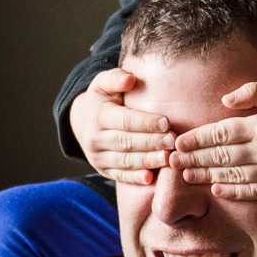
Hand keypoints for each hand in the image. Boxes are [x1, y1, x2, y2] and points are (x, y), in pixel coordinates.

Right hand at [72, 67, 172, 183]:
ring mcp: (98, 157)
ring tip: (167, 158)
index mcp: (97, 116)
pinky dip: (135, 178)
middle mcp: (94, 138)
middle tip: (173, 141)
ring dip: (147, 161)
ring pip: (125, 161)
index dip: (145, 122)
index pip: (124, 120)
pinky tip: (151, 178)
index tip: (166, 122)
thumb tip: (130, 79)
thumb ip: (116, 78)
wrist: (83, 122)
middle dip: (151, 142)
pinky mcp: (103, 170)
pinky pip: (120, 176)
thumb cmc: (103, 99)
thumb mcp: (104, 83)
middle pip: (126, 141)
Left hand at [172, 82, 256, 198]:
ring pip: (233, 175)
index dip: (197, 139)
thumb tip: (223, 100)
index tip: (178, 143)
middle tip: (172, 163)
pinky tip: (215, 190)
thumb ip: (251, 92)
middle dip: (194, 160)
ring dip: (206, 176)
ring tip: (186, 176)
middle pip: (222, 156)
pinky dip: (233, 192)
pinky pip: (253, 191)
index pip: (221, 134)